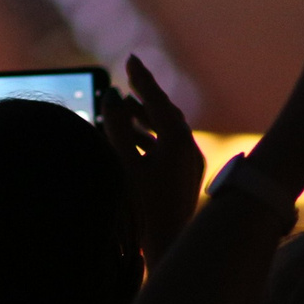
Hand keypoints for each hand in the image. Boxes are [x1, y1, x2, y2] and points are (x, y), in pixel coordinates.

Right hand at [101, 54, 205, 262]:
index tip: (130, 57)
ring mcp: (189, 164)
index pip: (157, 100)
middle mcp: (188, 149)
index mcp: (177, 141)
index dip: (142, 78)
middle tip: (129, 75)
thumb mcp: (125, 164)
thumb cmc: (144, 208)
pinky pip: (168, 146)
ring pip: (168, 129)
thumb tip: (113, 97)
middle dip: (146, 94)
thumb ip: (118, 128)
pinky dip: (150, 136)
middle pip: (166, 112)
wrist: (168, 245)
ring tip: (125, 106)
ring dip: (147, 116)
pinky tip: (133, 138)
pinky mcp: (186, 177)